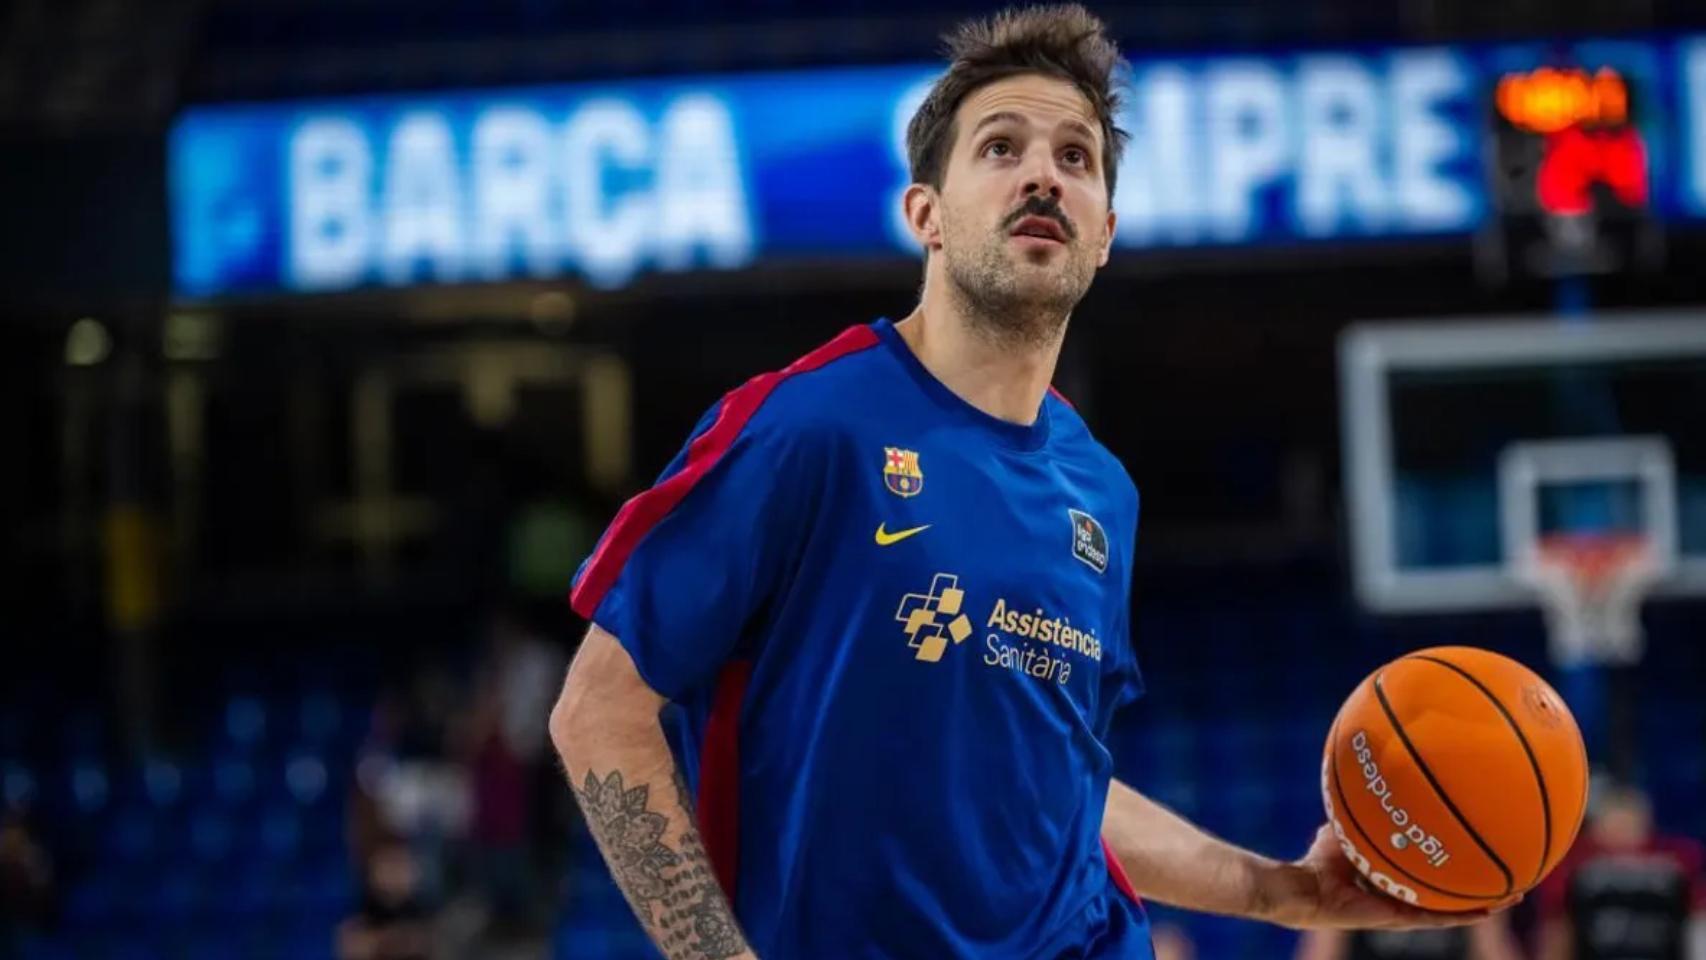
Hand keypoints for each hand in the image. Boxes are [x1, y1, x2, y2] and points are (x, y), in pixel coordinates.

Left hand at [1260, 825, 1518, 930]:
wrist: (1302, 890)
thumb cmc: (1317, 861)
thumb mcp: (1348, 830)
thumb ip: (1364, 811)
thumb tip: (1376, 780)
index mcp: (1393, 879)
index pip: (1429, 874)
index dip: (1453, 868)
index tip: (1478, 855)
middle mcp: (1401, 897)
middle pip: (1447, 895)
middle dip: (1475, 888)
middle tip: (1508, 877)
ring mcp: (1401, 912)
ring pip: (1449, 911)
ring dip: (1479, 904)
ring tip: (1510, 895)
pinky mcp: (1395, 919)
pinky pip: (1433, 918)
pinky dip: (1460, 914)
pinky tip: (1486, 908)